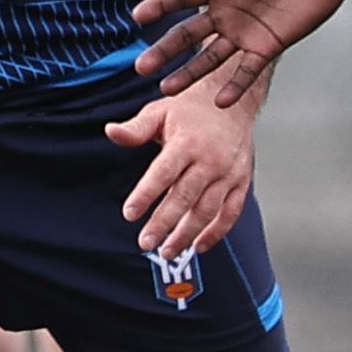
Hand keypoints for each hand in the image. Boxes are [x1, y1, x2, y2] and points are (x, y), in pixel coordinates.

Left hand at [109, 76, 257, 257]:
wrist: (232, 101)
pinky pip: (231, 212)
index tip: (129, 214)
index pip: (163, 173)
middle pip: (185, 197)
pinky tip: (198, 246)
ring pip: (208, 210)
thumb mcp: (159, 112)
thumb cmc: (189, 110)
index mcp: (187, 142)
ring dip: (187, 234)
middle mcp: (210, 160)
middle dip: (164, 223)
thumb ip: (135, 128)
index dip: (146, 194)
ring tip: (167, 251)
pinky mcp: (242, 182)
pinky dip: (216, 232)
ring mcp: (228, 173)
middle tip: (146, 243)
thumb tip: (110, 131)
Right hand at [133, 0, 342, 106]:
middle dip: (165, 50)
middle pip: (188, 34)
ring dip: (189, 73)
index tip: (138, 16)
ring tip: (166, 89)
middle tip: (142, 67)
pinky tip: (220, 102)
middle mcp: (226, 12)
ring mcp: (245, 32)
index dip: (160, 6)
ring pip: (210, 58)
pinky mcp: (268, 46)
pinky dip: (234, 86)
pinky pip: (247, 70)